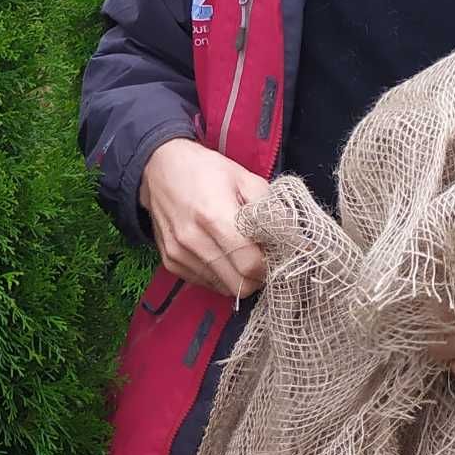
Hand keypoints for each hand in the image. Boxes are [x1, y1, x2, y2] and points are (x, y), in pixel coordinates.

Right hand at [140, 138, 271, 299]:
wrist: (159, 167)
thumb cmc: (206, 170)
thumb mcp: (246, 179)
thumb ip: (272, 211)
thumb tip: (295, 241)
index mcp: (215, 216)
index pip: (250, 265)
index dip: (269, 266)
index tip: (274, 256)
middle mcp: (193, 240)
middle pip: (238, 284)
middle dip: (257, 278)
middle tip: (262, 261)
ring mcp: (179, 254)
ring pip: (222, 288)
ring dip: (238, 278)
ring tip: (241, 255)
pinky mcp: (170, 261)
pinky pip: (204, 283)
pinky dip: (219, 276)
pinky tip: (221, 255)